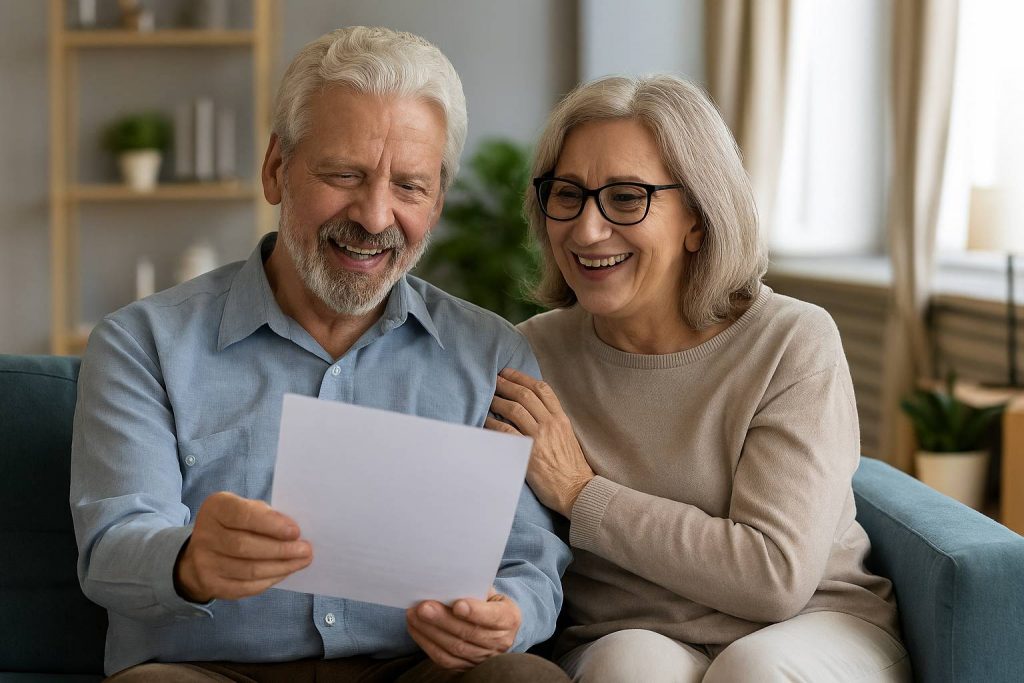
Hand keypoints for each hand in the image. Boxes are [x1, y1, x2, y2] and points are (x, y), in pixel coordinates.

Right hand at [174, 491, 312, 602]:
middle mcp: (205, 535)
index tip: (296, 532)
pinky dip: (270, 580)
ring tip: (302, 561)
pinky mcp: (211, 584)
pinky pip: (245, 587)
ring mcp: (204, 563)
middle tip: (305, 550)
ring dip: (281, 567)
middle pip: (245, 546)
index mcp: (216, 508)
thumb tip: (294, 534)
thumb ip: (267, 516)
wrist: (203, 551)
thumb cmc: (236, 524)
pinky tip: (284, 572)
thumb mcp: (248, 509)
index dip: (271, 524)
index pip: (243, 515)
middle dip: (281, 550)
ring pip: (248, 570)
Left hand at [406, 589, 520, 669]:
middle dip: (443, 620)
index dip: (475, 612)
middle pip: (469, 633)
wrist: (497, 628)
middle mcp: (499, 641)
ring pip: (454, 648)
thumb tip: (450, 579)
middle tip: (423, 607)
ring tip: (413, 615)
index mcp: (509, 618)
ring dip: (430, 631)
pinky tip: (415, 628)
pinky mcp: (466, 666)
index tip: (457, 604)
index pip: (493, 617)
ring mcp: (483, 657)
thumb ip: (476, 588)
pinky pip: (444, 659)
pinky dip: (426, 643)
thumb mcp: (492, 593)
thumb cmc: (490, 603)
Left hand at [486, 368, 594, 516]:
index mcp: (561, 419)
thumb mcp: (568, 437)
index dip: (523, 377)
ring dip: (498, 400)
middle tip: (494, 379)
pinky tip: (486, 420)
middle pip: (525, 395)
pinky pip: (505, 431)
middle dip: (507, 384)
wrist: (577, 490)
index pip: (542, 389)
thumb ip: (553, 422)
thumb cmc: (572, 467)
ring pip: (514, 409)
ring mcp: (539, 437)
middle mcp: (550, 423)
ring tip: (488, 397)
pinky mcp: (527, 452)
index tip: (509, 372)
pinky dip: (493, 423)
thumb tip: (534, 410)